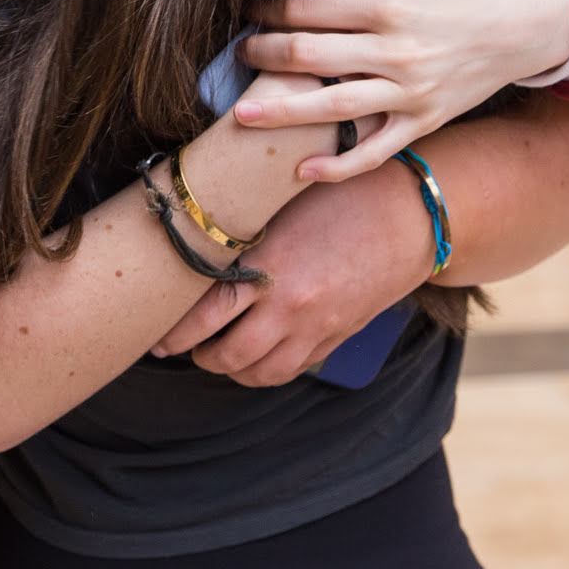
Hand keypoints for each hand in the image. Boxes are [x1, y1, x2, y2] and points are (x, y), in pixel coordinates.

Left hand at [150, 173, 431, 386]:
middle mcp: (290, 306)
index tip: (157, 337)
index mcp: (269, 266)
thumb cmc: (343, 195)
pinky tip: (255, 356)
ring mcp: (315, 328)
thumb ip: (243, 227)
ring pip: (258, 373)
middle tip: (180, 346)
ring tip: (215, 353)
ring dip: (230, 369)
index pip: (205, 315)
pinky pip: (291, 370)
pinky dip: (265, 371)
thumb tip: (195, 234)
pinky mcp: (336, 338)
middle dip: (198, 357)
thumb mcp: (283, 202)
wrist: (411, 216)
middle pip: (227, 355)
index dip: (175, 334)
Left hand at [236, 0, 568, 180]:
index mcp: (391, 4)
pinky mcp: (425, 121)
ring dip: (283, 111)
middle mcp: (397, 51)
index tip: (251, 7)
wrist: (531, 20)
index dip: (273, 7)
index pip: (312, 8)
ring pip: (334, 107)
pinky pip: (377, 151)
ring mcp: (412, 92)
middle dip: (265, 53)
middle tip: (238, 52)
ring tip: (243, 116)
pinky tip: (303, 169)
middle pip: (311, 56)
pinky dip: (339, 166)